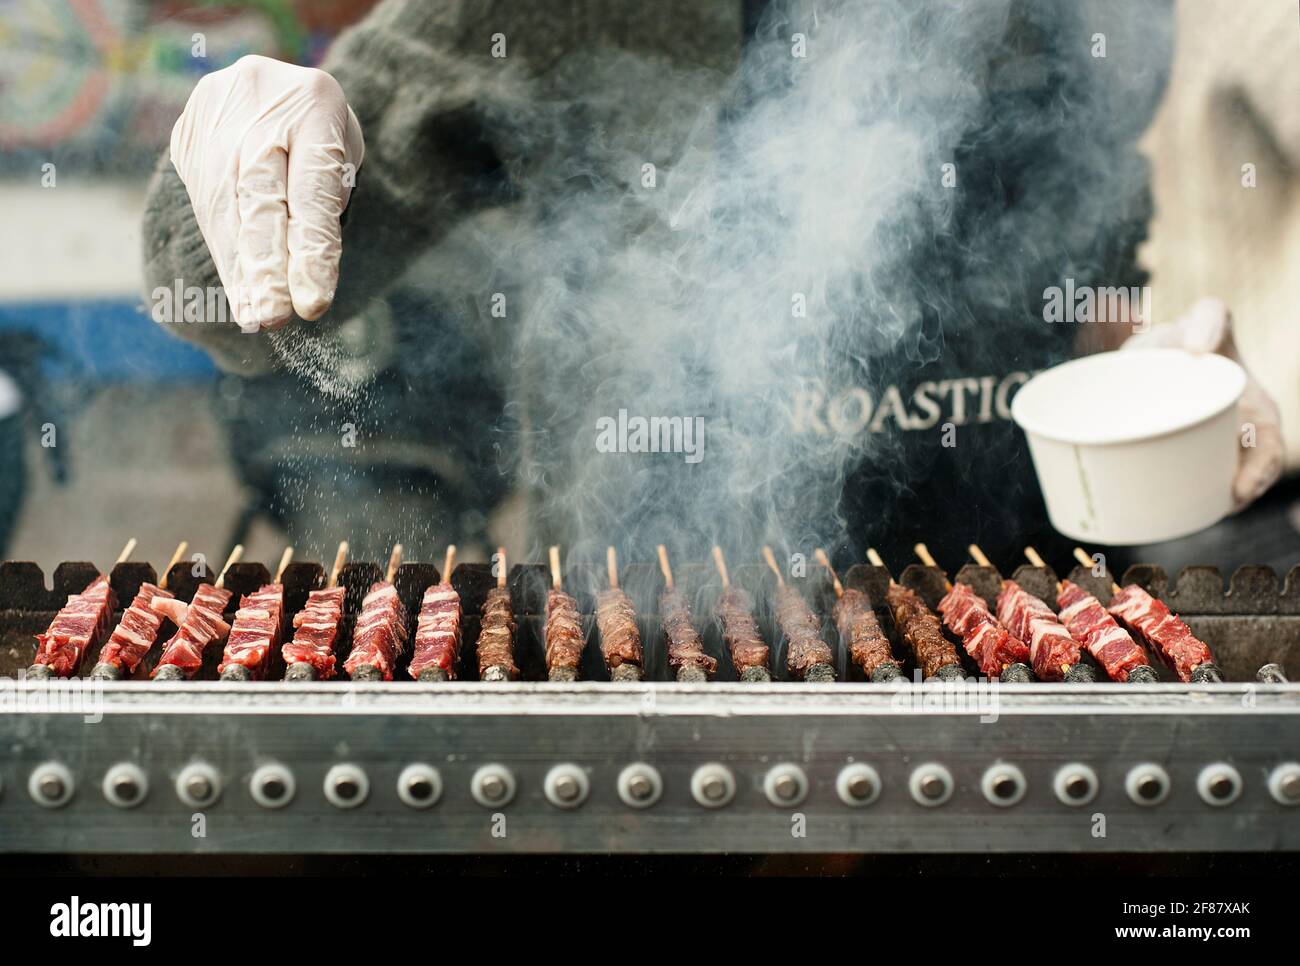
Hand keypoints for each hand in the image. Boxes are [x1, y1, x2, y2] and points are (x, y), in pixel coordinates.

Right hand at [169, 55, 364, 330]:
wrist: (275, 85)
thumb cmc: (322, 131)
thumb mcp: (344, 151)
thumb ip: (325, 199)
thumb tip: (300, 266)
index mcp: (314, 103)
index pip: (311, 187)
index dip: (310, 248)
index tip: (312, 303)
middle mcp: (257, 103)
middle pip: (260, 197)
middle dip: (266, 264)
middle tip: (272, 317)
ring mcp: (213, 117)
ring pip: (227, 208)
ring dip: (242, 270)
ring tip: (256, 318)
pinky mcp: (185, 138)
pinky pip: (206, 207)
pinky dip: (228, 254)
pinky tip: (241, 292)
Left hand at [1125, 298, 1282, 507]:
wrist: (1155, 349)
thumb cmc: (1186, 334)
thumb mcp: (1203, 318)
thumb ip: (1209, 319)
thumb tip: (1198, 347)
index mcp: (1254, 411)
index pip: (1268, 450)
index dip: (1259, 474)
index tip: (1238, 492)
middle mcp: (1236, 436)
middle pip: (1243, 479)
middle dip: (1231, 500)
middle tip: (1205, 512)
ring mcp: (1208, 450)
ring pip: (1214, 489)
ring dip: (1205, 506)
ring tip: (1183, 515)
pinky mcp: (1178, 458)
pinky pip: (1185, 487)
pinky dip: (1180, 501)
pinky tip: (1164, 512)